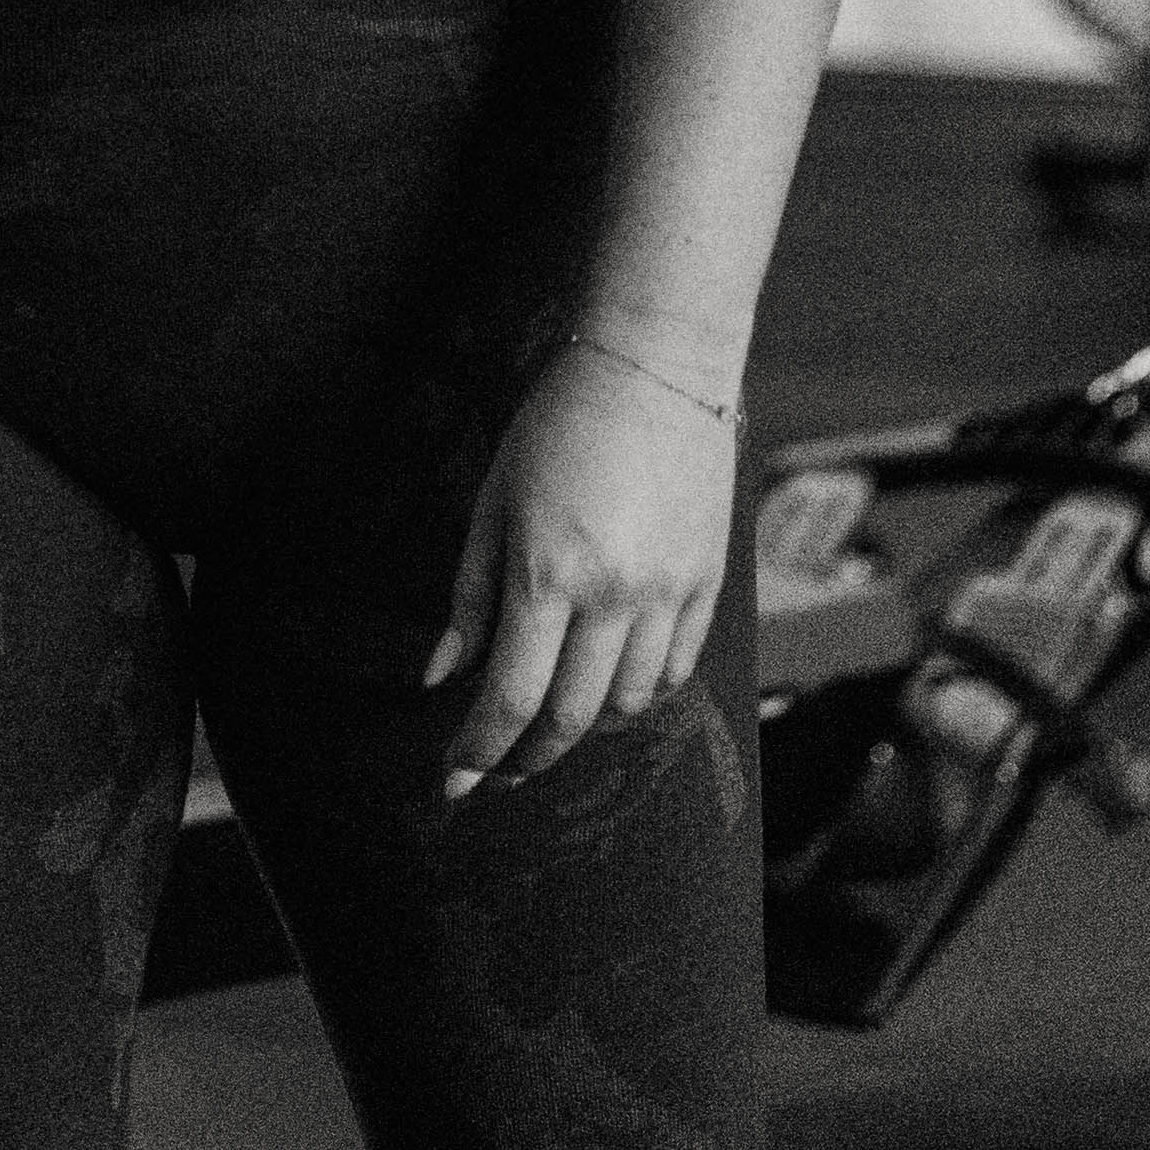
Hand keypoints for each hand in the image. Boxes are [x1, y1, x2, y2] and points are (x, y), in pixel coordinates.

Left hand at [425, 334, 737, 804]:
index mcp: (547, 573)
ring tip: (549, 723)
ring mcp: (669, 593)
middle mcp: (614, 595)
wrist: (655, 367)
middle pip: (569, 717)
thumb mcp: (493, 503)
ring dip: (582, 729)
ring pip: (627, 705)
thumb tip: (441, 678)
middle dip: (525, 758)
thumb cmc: (557, 425)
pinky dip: (639, 695)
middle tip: (497, 773)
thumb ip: (470, 598)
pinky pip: (676, 670)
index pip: (509, 697)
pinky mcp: (708, 583)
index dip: (477, 752)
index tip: (453, 782)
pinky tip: (609, 689)